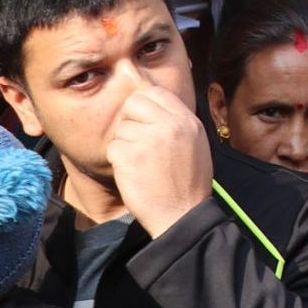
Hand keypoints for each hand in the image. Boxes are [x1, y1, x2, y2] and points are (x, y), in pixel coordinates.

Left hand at [106, 84, 212, 237]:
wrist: (182, 215)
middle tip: (140, 143)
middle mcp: (169, 125)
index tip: (144, 122)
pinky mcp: (129, 156)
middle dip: (131, 121)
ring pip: (122, 128)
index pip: (156, 93)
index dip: (145, 106)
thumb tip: (153, 103)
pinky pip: (113, 147)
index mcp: (187, 121)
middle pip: (134, 103)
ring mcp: (148, 139)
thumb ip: (176, 122)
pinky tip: (134, 174)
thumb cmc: (188, 183)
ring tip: (142, 164)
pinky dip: (118, 162)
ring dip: (126, 145)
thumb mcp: (195, 144)